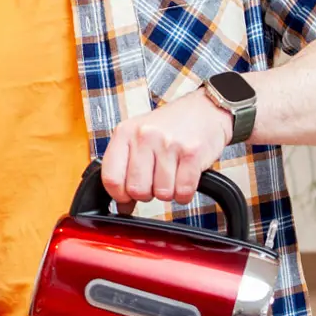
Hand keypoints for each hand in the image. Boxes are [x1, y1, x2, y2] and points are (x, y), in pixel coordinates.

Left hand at [102, 88, 233, 210]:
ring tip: (171, 175)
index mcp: (125, 132)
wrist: (204, 110)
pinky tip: (184, 179)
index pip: (110, 177)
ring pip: (161, 193)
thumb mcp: (138, 139)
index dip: (119, 194)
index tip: (127, 196)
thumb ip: (125, 169)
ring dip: (168, 192)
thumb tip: (122, 205)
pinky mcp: (192, 153)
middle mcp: (145, 136)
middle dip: (146, 194)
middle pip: (136, 189)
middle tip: (154, 182)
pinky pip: (183, 191)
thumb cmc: (169, 126)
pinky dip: (185, 194)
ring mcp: (168, 144)